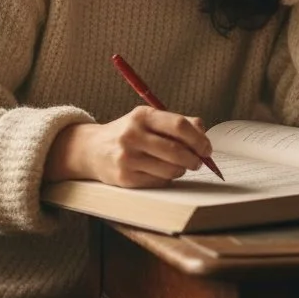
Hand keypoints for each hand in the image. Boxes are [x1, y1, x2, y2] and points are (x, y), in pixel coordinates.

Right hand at [44, 107, 211, 187]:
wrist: (91, 150)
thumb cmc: (128, 134)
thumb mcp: (147, 120)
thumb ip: (176, 123)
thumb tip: (202, 130)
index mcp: (142, 115)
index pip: (179, 126)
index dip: (199, 139)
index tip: (207, 148)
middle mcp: (133, 135)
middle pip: (177, 150)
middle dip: (194, 159)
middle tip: (198, 162)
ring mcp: (128, 158)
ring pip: (170, 169)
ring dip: (181, 170)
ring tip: (177, 166)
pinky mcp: (125, 178)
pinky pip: (159, 182)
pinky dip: (166, 179)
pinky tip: (159, 172)